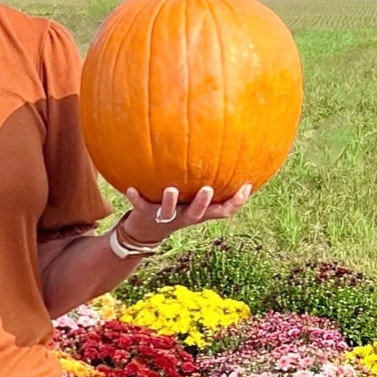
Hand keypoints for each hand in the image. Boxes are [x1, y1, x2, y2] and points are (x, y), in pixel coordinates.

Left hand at [119, 182, 252, 246]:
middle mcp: (185, 216)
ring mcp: (165, 216)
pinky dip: (135, 198)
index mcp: (199, 212)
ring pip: (169, 212)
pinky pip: (140, 206)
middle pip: (197, 214)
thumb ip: (208, 178)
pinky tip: (130, 189)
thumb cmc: (177, 206)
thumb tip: (228, 147)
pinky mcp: (145, 214)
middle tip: (207, 189)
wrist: (146, 230)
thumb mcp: (194, 196)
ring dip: (170, 202)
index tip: (246, 187)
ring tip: (170, 190)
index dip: (236, 203)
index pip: (222, 211)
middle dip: (202, 203)